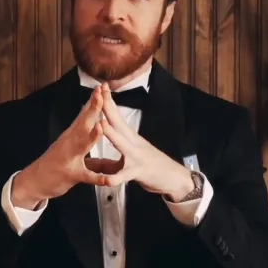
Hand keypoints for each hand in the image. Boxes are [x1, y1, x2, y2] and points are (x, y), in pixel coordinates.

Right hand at [12, 86, 105, 208]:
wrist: (33, 181)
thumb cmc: (54, 162)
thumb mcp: (69, 144)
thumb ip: (84, 133)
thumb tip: (96, 118)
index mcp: (71, 135)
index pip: (83, 114)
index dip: (92, 101)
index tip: (100, 86)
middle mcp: (68, 143)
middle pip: (82, 123)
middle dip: (92, 109)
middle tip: (101, 94)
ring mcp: (68, 158)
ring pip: (81, 145)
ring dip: (92, 136)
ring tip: (101, 125)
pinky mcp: (70, 175)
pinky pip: (85, 176)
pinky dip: (96, 177)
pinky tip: (106, 179)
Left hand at [95, 84, 195, 200]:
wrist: (176, 179)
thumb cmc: (152, 169)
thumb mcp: (127, 164)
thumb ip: (108, 164)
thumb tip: (92, 163)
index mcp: (130, 139)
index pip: (117, 116)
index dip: (108, 102)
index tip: (100, 87)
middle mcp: (133, 144)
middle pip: (118, 122)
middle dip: (108, 107)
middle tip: (99, 91)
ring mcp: (136, 156)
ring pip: (122, 144)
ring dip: (111, 134)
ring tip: (101, 125)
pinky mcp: (139, 171)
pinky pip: (126, 175)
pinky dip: (116, 178)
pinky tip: (107, 181)